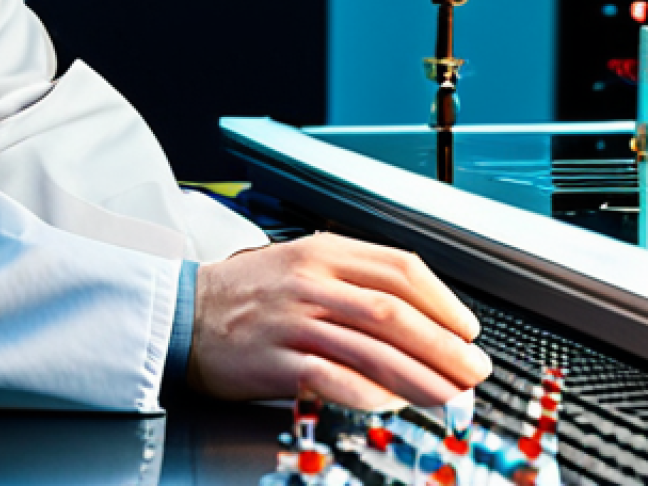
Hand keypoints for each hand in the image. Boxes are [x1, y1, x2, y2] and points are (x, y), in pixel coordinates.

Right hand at [187, 232, 490, 410]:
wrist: (184, 312)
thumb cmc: (247, 291)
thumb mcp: (298, 263)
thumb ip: (351, 280)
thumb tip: (415, 316)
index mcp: (321, 251)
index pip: (398, 268)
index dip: (443, 300)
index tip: (467, 328)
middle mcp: (310, 281)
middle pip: (394, 311)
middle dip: (444, 345)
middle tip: (473, 370)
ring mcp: (292, 320)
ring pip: (373, 348)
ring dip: (422, 377)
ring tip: (451, 397)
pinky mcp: (275, 360)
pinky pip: (336, 378)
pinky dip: (372, 395)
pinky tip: (394, 406)